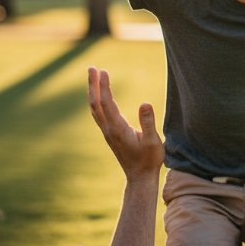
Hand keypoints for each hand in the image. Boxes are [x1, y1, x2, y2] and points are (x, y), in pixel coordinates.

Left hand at [88, 67, 163, 181]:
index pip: (107, 103)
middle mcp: (108, 129)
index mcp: (118, 129)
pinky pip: (98, 113)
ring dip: (92, 91)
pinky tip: (98, 95)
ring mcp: (107, 132)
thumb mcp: (153, 142)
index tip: (103, 70)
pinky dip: (96, 100)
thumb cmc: (149, 160)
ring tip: (93, 76)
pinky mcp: (109, 134)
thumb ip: (148, 122)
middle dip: (93, 85)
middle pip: (95, 103)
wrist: (139, 178)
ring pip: (95, 108)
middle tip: (92, 67)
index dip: (104, 86)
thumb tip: (145, 103)